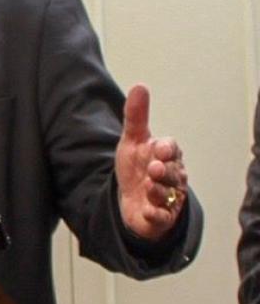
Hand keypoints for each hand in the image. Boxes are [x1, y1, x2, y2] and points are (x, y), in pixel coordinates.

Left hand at [115, 84, 188, 239]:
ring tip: (148, 187)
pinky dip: (155, 214)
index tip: (159, 149)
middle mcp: (172, 176)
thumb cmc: (137, 168)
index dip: (167, 149)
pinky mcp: (160, 217)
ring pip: (167, 194)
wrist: (131, 200)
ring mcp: (168, 198)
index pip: (172, 149)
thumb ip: (136, 117)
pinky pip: (160, 217)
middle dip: (164, 171)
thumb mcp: (132, 141)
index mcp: (167, 156)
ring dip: (157, 191)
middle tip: (153, 169)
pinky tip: (147, 211)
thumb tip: (140, 86)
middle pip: (173, 172)